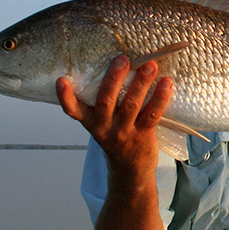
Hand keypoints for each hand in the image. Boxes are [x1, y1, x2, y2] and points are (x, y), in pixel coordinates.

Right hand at [56, 56, 173, 177]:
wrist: (130, 170)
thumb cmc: (116, 137)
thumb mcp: (102, 124)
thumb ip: (104, 102)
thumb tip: (118, 64)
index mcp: (90, 122)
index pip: (73, 110)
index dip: (65, 96)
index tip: (61, 80)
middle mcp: (104, 127)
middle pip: (106, 100)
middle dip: (114, 78)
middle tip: (123, 59)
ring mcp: (123, 133)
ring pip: (131, 105)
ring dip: (141, 83)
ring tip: (150, 66)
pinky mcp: (143, 136)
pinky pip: (152, 115)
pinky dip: (160, 98)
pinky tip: (167, 83)